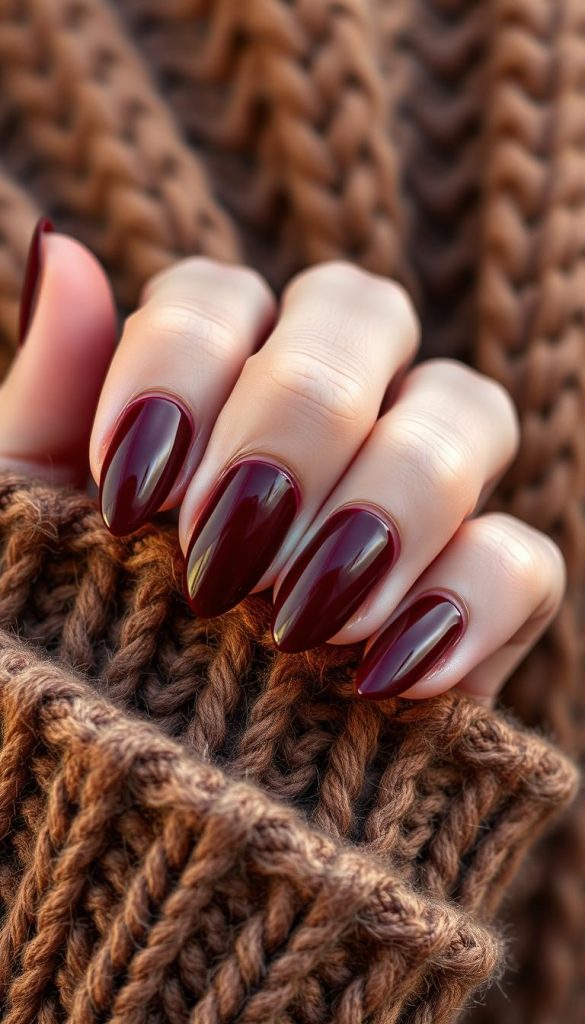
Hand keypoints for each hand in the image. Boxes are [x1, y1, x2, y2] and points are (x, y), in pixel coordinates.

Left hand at [0, 224, 565, 705]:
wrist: (134, 818)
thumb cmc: (63, 656)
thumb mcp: (26, 535)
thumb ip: (49, 399)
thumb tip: (63, 248)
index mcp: (211, 386)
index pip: (224, 295)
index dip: (182, 365)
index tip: (128, 492)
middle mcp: (325, 421)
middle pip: (364, 312)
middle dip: (297, 414)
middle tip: (225, 543)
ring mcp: (409, 506)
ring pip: (467, 408)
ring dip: (390, 496)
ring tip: (301, 615)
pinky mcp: (473, 608)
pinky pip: (524, 558)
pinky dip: (469, 600)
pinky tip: (385, 670)